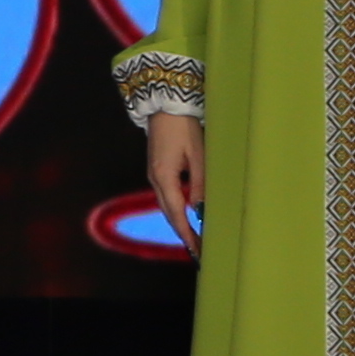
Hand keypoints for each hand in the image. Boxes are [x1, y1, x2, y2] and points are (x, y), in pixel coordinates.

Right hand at [144, 110, 205, 249]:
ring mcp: (153, 174)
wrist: (165, 106)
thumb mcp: (198, 155)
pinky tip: (186, 214)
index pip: (176, 213)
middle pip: (168, 212)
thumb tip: (200, 208)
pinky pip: (165, 195)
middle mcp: (155, 179)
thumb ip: (199, 183)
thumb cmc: (183, 128)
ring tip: (194, 236)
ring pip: (165, 205)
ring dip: (178, 222)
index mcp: (164, 177)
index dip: (186, 232)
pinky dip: (175, 209)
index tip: (196, 249)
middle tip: (198, 249)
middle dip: (182, 232)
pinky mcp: (157, 169)